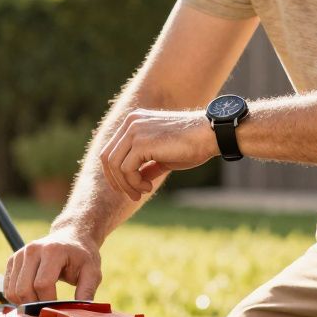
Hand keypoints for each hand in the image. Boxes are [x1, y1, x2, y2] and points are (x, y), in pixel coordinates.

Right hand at [3, 229, 102, 304]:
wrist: (70, 237)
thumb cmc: (81, 256)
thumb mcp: (92, 272)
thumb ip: (87, 292)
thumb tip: (78, 313)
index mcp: (52, 251)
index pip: (42, 284)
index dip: (48, 302)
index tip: (58, 308)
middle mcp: (32, 250)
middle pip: (24, 289)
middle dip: (35, 305)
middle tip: (48, 308)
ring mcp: (20, 255)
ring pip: (13, 291)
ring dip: (25, 303)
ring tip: (41, 302)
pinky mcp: (12, 260)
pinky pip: (8, 288)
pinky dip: (17, 298)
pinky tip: (32, 296)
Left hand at [99, 110, 218, 200]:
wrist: (210, 136)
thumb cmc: (190, 146)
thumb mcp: (161, 156)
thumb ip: (145, 164)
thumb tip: (132, 181)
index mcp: (133, 121)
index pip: (111, 150)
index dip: (114, 173)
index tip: (127, 188)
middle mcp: (130, 122)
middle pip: (107, 158)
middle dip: (116, 181)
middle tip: (132, 196)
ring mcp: (134, 130)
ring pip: (115, 165)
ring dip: (126, 184)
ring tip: (142, 192)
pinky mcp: (141, 142)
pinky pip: (126, 169)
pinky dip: (134, 182)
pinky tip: (148, 187)